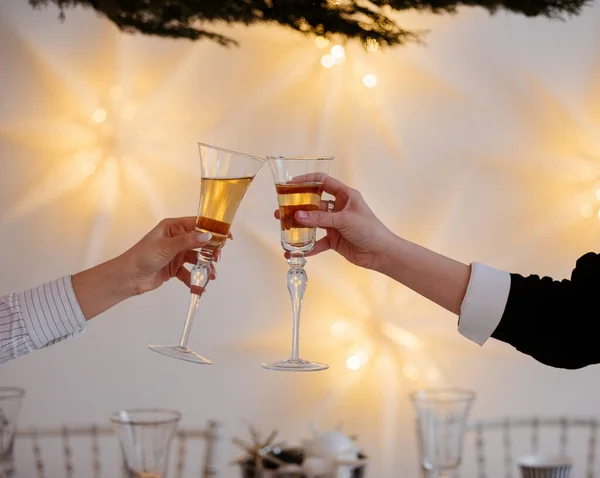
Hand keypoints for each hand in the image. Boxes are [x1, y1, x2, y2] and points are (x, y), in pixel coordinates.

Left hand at [120, 217, 222, 294]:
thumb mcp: (167, 246)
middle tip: (217, 258)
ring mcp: (175, 253)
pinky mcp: (174, 268)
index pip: (197, 224)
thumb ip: (188, 241)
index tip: (226, 235)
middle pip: (199, 242)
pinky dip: (195, 279)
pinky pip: (189, 272)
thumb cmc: (142, 256)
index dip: (212, 229)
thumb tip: (207, 236)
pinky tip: (200, 286)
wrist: (128, 278)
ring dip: (204, 266)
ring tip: (211, 275)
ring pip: (196, 258)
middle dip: (210, 250)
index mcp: (172, 227)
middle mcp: (175, 238)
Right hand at [274, 177, 395, 271]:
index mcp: (345, 195)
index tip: (291, 184)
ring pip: (313, 222)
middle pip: (314, 203)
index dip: (307, 181)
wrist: (381, 253)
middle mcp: (339, 207)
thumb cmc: (369, 230)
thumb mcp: (344, 220)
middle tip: (281, 209)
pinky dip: (308, 247)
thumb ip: (320, 219)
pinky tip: (296, 251)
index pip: (323, 182)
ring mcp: (335, 224)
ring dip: (299, 225)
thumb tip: (297, 216)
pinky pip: (317, 241)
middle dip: (298, 206)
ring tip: (284, 226)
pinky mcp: (334, 239)